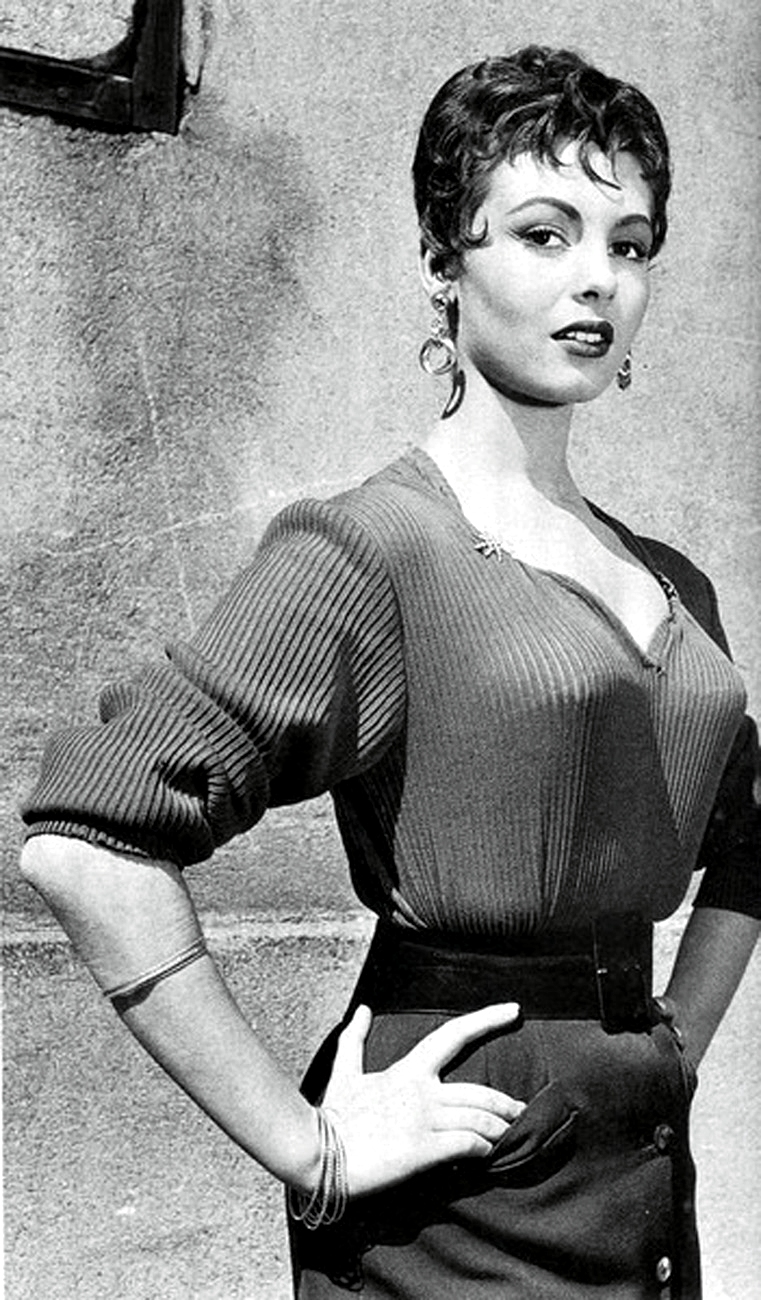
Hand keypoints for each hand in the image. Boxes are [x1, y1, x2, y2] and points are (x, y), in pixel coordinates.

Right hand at [320, 1002, 523, 1196]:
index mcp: (409, 1070)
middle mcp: (422, 1092)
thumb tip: (363, 1008)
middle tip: (521, 1112)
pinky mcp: (422, 1150)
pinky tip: (487, 1156)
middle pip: (480, 1092)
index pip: (454, 1034)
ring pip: (479, 1120)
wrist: (317, 1152)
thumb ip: (355, 1040)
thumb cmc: (334, 1115)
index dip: (487, 1020)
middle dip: (506, 1105)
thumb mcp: (345, 1072)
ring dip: (499, 1131)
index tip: (515, 1011)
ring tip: (509, 1139)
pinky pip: (467, 1145)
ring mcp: (423, 1121)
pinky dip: (483, 1150)